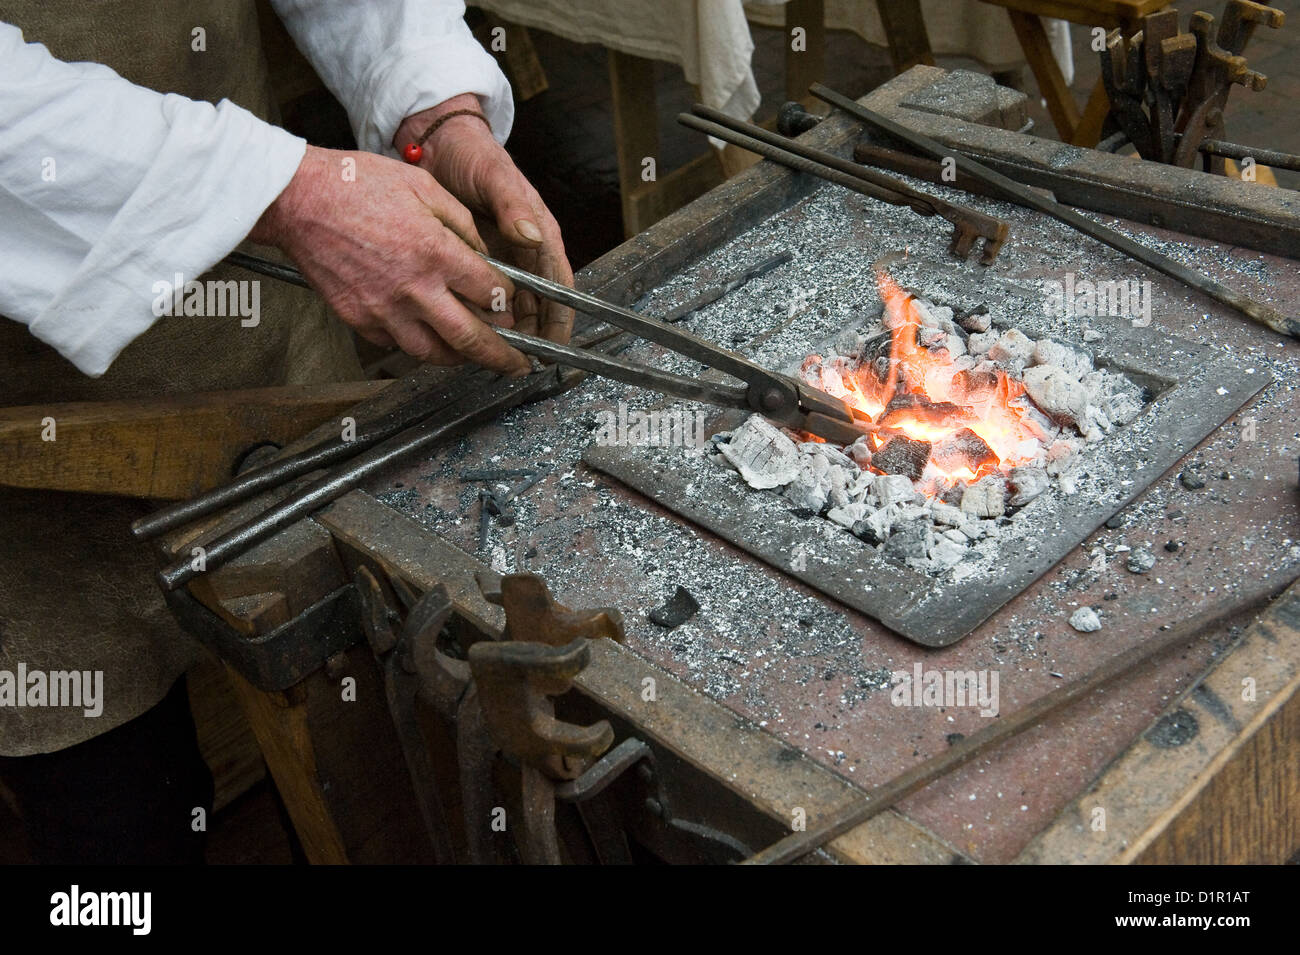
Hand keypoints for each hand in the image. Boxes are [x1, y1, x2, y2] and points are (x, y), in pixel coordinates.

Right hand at [250, 144, 531, 376]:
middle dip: (502, 356)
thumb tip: (485, 255)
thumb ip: (462, 224)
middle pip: (471, 338)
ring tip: (474, 356)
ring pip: (434, 353)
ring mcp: (384, 310)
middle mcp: (414, 288)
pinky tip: (427, 336)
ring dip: (460, 358)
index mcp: (436, 252)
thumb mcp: (424, 186)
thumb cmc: (356, 185)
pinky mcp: (359, 319)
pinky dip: (417, 345)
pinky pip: (397, 345)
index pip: (491, 293)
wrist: (296, 199)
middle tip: (518, 363)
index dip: (509, 301)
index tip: (513, 304)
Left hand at [396, 95, 574, 344]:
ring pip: (513, 305)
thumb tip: (533, 237)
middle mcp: (527, 250)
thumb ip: (513, 206)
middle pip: (538, 303)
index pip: (560, 285)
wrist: (440, 144)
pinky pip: (486, 295)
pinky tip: (471, 332)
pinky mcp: (479, 261)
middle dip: (532, 334)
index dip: (559, 318)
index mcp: (540, 232)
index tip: (554, 346)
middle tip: (517, 360)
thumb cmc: (473, 155)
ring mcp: (504, 257)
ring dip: (507, 330)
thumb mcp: (494, 176)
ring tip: (494, 353)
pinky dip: (482, 315)